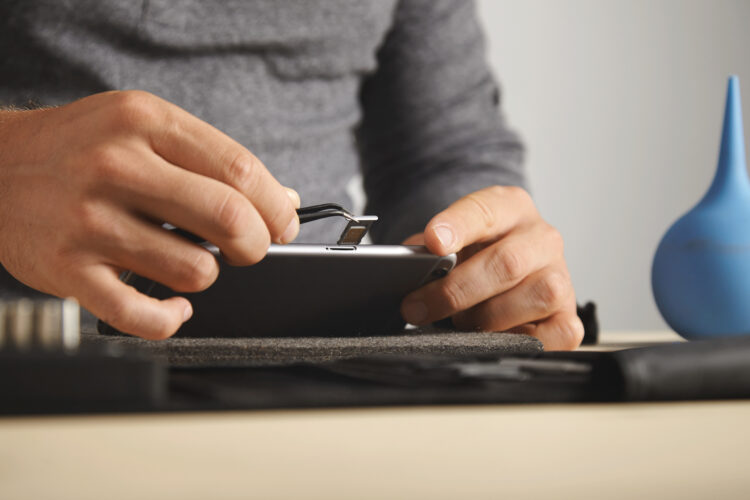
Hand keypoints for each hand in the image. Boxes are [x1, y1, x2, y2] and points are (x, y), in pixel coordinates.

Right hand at [0, 91, 299, 338]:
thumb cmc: (80, 148)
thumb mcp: (144, 127)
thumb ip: (212, 159)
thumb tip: (283, 200)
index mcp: (145, 122)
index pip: (239, 169)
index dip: (275, 206)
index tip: (284, 223)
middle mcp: (116, 166)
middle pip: (227, 217)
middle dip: (256, 244)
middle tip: (249, 249)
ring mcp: (88, 220)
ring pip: (193, 270)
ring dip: (208, 276)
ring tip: (191, 263)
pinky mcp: (67, 268)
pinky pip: (141, 315)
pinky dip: (171, 320)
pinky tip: (173, 307)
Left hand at [400, 186, 582, 349]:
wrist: (509, 269)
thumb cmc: (475, 257)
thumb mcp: (450, 242)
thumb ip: (428, 252)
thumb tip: (405, 271)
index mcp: (510, 208)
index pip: (484, 210)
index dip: (457, 226)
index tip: (433, 242)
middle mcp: (542, 238)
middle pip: (507, 263)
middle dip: (455, 291)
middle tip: (417, 307)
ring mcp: (560, 276)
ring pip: (536, 296)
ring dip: (487, 318)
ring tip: (460, 323)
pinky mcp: (570, 315)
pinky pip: (558, 333)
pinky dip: (522, 340)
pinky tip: (495, 338)